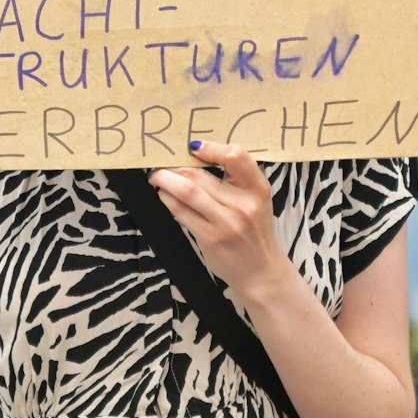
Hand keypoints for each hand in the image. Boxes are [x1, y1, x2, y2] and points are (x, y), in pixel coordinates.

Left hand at [148, 140, 288, 299]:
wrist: (260, 271)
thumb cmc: (255, 230)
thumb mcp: (257, 200)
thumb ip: (237, 179)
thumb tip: (199, 155)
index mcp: (258, 189)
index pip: (237, 157)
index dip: (212, 148)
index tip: (194, 147)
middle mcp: (243, 204)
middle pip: (201, 175)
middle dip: (176, 166)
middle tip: (163, 162)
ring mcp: (226, 222)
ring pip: (188, 192)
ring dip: (166, 180)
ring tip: (157, 176)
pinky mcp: (210, 238)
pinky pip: (182, 212)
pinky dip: (168, 199)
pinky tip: (164, 194)